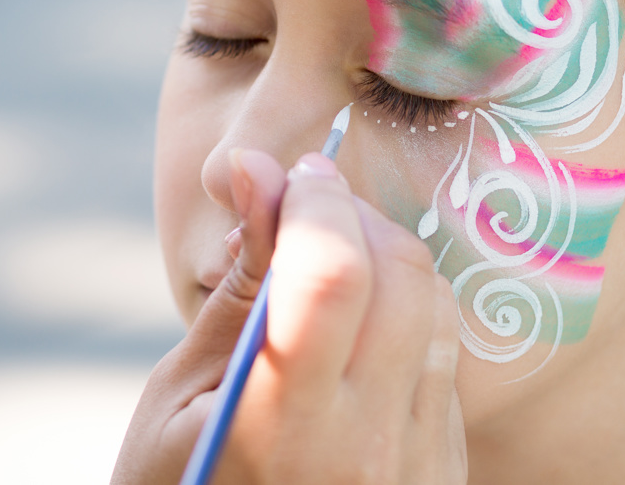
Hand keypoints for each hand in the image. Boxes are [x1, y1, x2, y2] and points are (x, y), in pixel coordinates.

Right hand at [112, 149, 466, 483]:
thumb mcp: (178, 394)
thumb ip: (239, 284)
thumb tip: (256, 170)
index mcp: (280, 426)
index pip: (334, 274)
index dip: (317, 200)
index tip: (292, 173)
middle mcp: (367, 448)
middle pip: (402, 278)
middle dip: (355, 217)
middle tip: (305, 212)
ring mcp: (416, 467)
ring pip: (438, 312)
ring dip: (388, 261)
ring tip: (328, 269)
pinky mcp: (441, 474)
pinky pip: (447, 363)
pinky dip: (408, 318)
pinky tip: (357, 332)